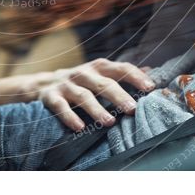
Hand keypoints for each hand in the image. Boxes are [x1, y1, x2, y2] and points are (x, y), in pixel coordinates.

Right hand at [36, 58, 154, 130]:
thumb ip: (122, 73)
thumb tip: (151, 70)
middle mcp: (83, 73)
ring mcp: (67, 84)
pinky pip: (61, 106)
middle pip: (103, 83)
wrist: (43, 84)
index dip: (135, 77)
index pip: (120, 68)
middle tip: (132, 109)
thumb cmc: (81, 82)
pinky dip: (69, 117)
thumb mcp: (100, 74)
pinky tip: (80, 127)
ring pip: (83, 96)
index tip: (150, 88)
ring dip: (97, 109)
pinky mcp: (51, 96)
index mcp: (99, 67)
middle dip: (118, 95)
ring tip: (109, 122)